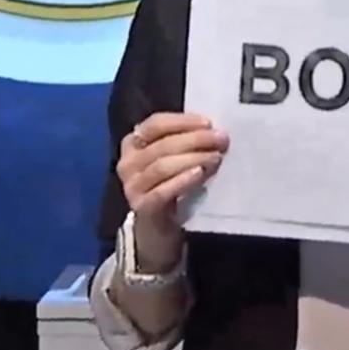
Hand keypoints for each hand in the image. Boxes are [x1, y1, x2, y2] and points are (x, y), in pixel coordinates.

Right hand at [116, 112, 227, 263]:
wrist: (158, 228)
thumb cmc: (169, 185)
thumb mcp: (173, 159)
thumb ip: (185, 142)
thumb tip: (214, 130)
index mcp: (132, 143)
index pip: (155, 124)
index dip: (183, 121)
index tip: (208, 123)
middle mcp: (127, 163)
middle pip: (162, 145)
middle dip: (195, 140)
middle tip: (221, 140)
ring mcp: (132, 187)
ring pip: (162, 166)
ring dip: (192, 158)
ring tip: (216, 157)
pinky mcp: (142, 208)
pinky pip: (162, 192)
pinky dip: (182, 181)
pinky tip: (199, 174)